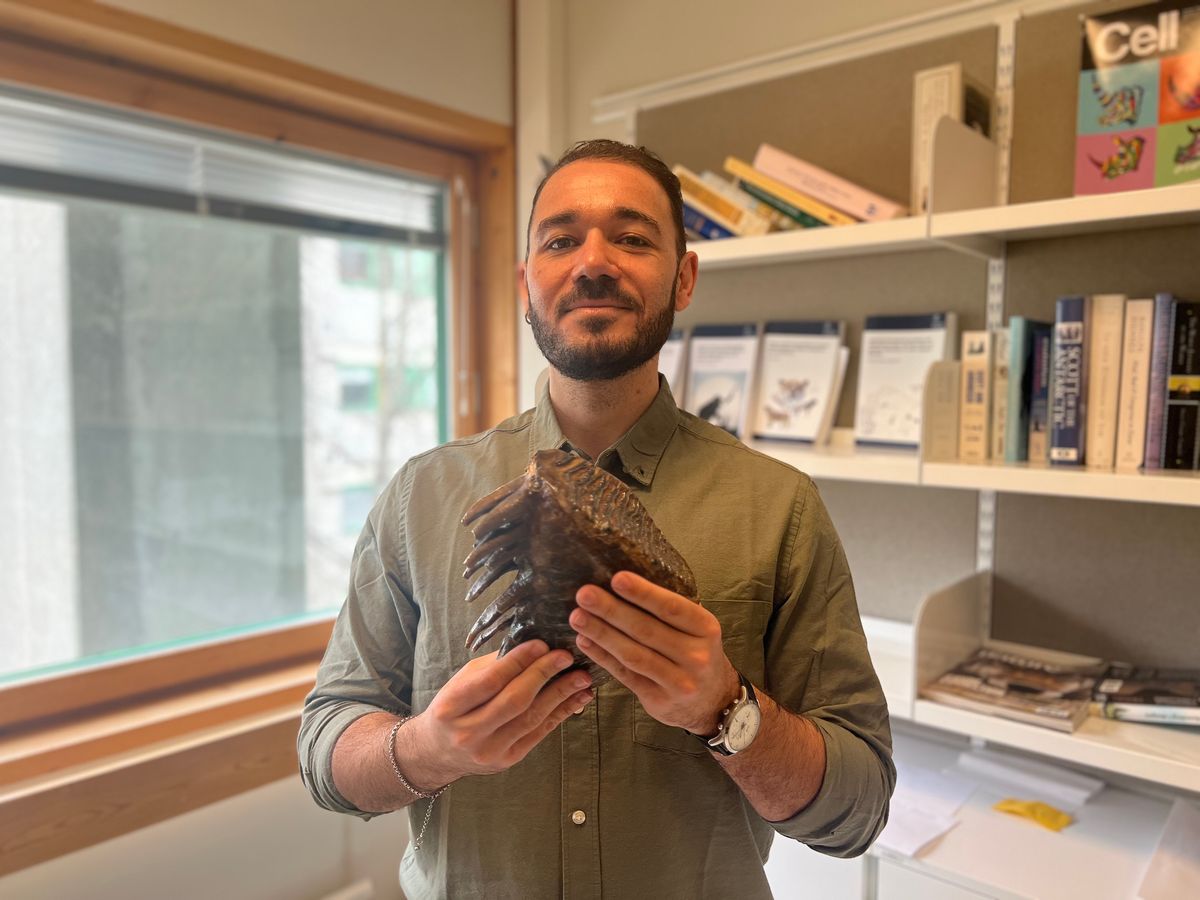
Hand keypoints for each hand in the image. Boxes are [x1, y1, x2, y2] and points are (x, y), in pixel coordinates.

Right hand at [402, 641, 592, 787]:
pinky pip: (540, 733)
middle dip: (543, 675)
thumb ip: (493, 666)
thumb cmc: (452, 708)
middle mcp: (469, 733)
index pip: (490, 681)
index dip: (518, 661)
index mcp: (451, 707)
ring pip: (532, 718)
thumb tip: (532, 647)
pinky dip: (561, 713)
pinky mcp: (508, 760)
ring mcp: (490, 751)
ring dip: (561, 695)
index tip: (542, 644)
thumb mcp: (461, 682)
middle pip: (514, 701)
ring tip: (581, 677)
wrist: (437, 752)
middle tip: (566, 656)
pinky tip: (578, 698)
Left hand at [570, 571, 738, 734]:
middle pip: (647, 631)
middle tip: (585, 594)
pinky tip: (584, 641)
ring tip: (577, 617)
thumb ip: (669, 612)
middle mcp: (695, 656)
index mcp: (705, 629)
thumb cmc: (695, 653)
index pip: (672, 608)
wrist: (712, 701)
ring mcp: (678, 682)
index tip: (616, 578)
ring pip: (633, 655)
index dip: (643, 594)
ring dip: (601, 634)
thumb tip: (622, 582)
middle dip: (612, 611)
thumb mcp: (696, 630)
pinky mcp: (658, 700)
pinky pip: (624, 674)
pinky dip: (602, 656)